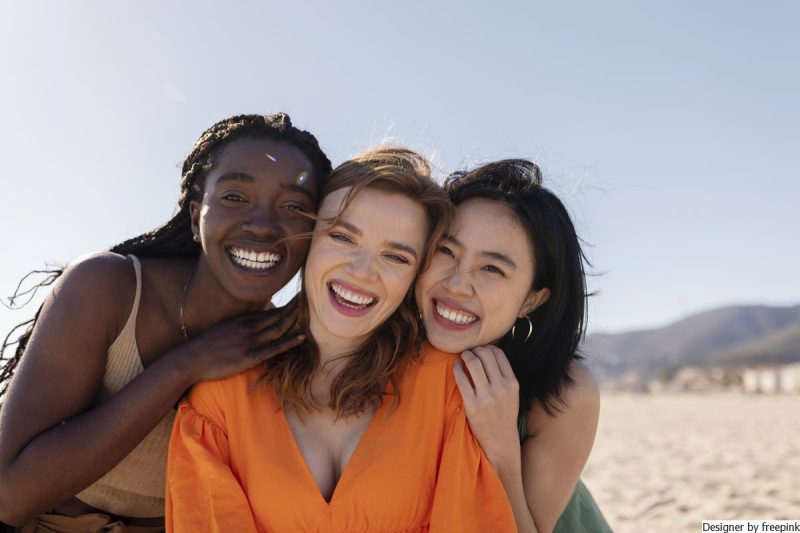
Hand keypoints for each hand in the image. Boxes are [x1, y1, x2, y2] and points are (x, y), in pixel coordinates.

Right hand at [175, 300, 303, 383]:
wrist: (191, 359)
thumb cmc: (206, 347)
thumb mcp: (224, 329)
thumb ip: (240, 325)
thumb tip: (254, 323)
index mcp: (243, 320)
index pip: (271, 310)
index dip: (288, 305)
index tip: (300, 300)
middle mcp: (249, 327)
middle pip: (278, 316)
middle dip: (295, 308)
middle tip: (310, 300)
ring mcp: (250, 341)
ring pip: (279, 329)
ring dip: (295, 321)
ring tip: (310, 313)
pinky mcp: (250, 356)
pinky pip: (274, 348)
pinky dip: (289, 341)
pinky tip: (302, 336)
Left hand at [454, 345, 521, 472]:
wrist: (500, 440)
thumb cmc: (504, 414)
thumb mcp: (512, 394)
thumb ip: (504, 376)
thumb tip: (488, 353)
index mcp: (512, 383)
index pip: (499, 354)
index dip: (487, 348)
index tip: (480, 350)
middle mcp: (501, 388)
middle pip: (485, 355)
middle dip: (475, 350)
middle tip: (469, 352)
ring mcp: (487, 396)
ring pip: (474, 363)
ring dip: (466, 356)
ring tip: (462, 357)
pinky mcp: (472, 404)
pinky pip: (462, 379)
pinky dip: (457, 369)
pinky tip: (456, 367)